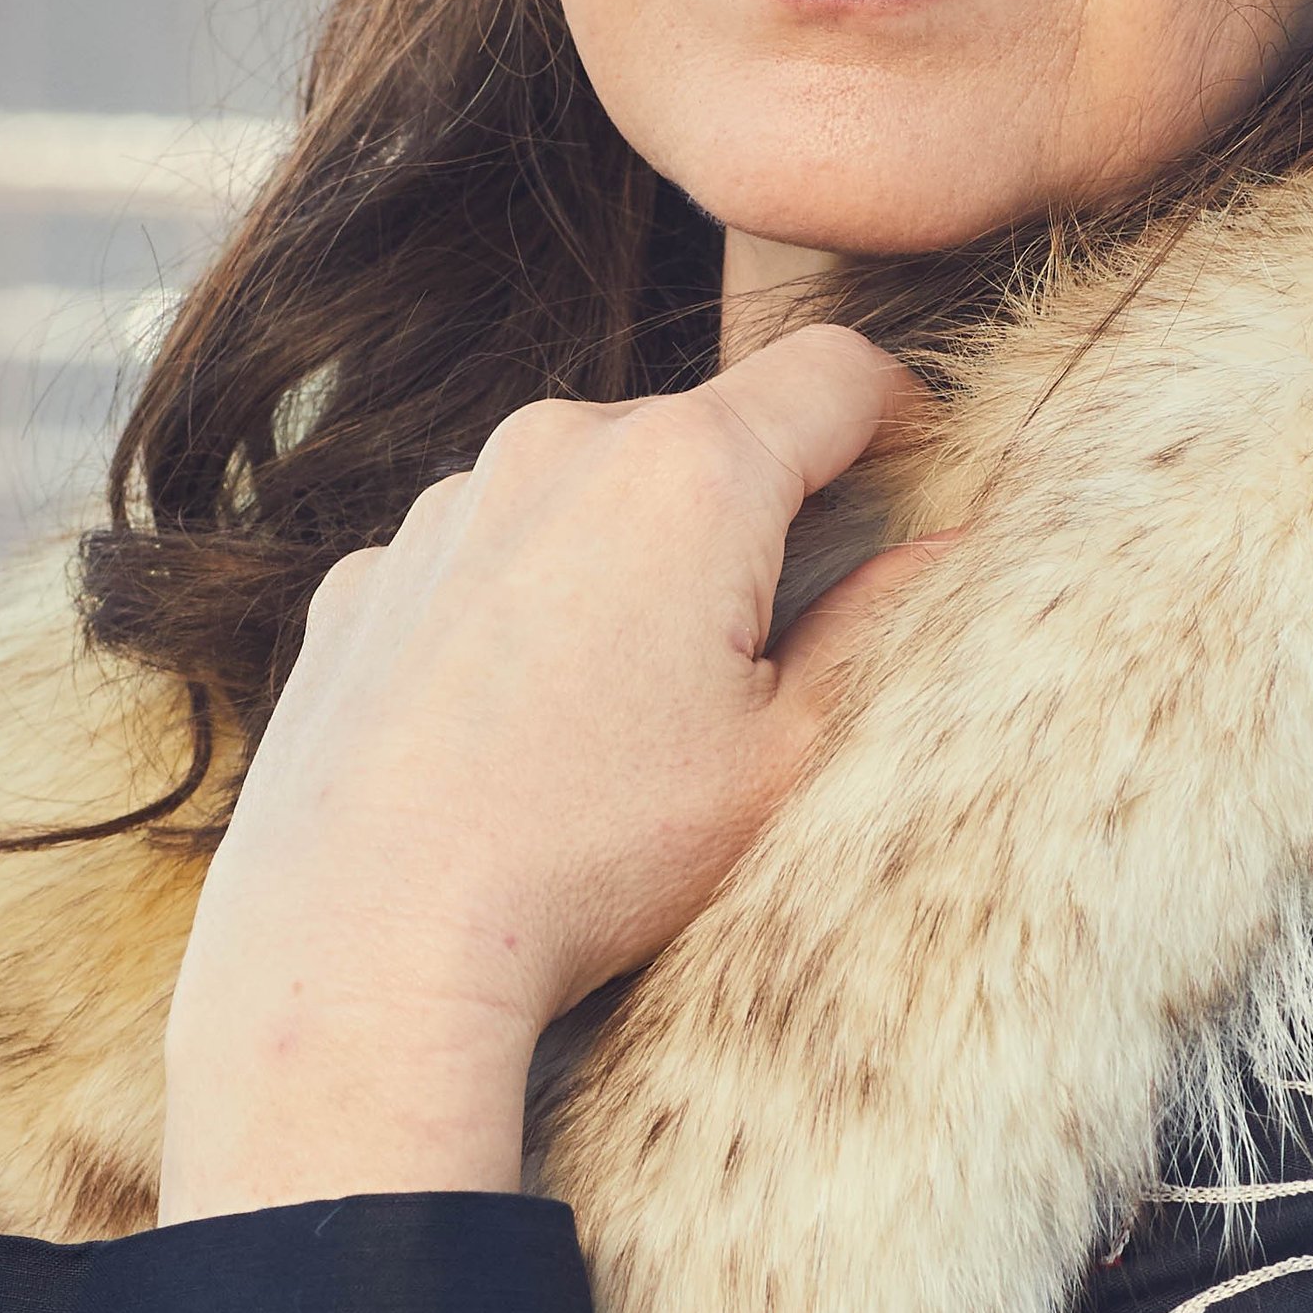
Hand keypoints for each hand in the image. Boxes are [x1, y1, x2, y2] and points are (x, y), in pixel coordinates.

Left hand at [158, 327, 932, 1220]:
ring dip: (630, 560)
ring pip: (581, 494)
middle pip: (700, 433)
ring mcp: (443, 511)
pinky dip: (520, 613)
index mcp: (688, 475)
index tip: (916, 468)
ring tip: (629, 711)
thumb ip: (885, 630)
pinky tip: (520, 733)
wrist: (370, 938)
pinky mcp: (365, 582)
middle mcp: (553, 450)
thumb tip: (948, 555)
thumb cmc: (595, 856)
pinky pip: (478, 562)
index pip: (834, 374)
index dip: (901, 411)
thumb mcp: (786, 760)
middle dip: (755, 508)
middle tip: (775, 641)